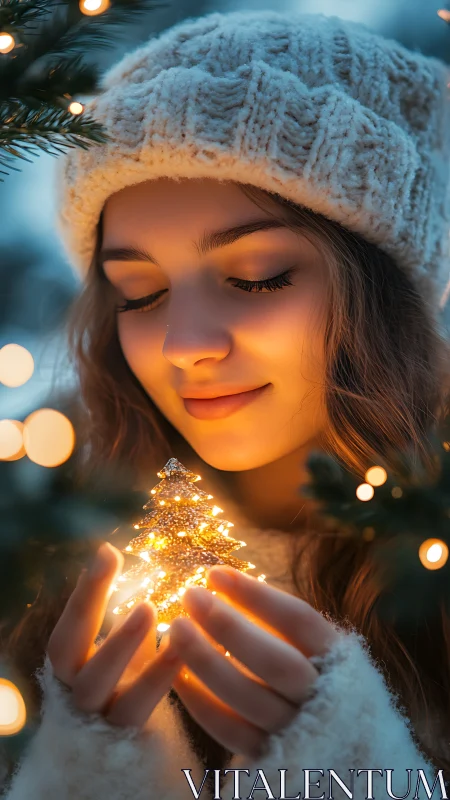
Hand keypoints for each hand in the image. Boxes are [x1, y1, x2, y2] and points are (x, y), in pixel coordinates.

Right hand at [47, 542, 182, 728]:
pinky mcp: (128, 738)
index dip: (85, 591)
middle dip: (88, 603)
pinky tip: (183, 646)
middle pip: (68, 651)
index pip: (70, 627)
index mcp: (72, 668)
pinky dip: (159, 674)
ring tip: (150, 608)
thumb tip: (151, 571)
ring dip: (122, 643)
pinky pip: (139, 707)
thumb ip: (130, 624)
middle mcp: (77, 692)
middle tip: (111, 562)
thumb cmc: (129, 694)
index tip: (108, 550)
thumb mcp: (125, 658)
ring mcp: (100, 717)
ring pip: (97, 682)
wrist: (128, 763)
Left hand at [168, 565, 339, 758]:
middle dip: (230, 627)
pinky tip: (176, 675)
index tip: (215, 573)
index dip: (256, 595)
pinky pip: (232, 732)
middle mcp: (324, 697)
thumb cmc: (318, 681)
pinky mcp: (272, 759)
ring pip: (249, 699)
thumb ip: (278, 623)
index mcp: (340, 659)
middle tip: (191, 596)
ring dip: (208, 662)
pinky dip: (202, 703)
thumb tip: (220, 582)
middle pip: (275, 663)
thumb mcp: (316, 648)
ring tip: (175, 630)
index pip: (299, 620)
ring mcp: (298, 732)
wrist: (346, 751)